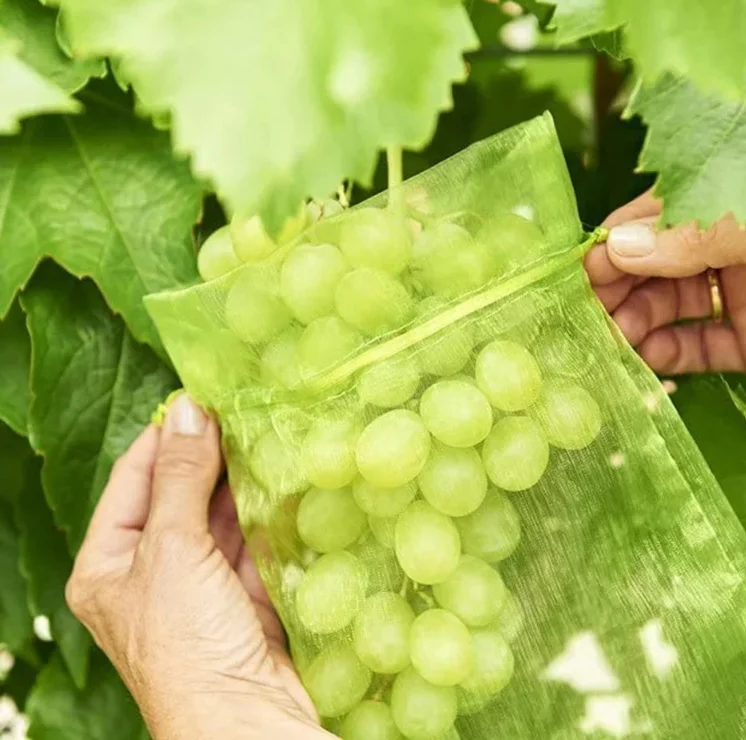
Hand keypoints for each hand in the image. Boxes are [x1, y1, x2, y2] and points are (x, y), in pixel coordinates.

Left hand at [66, 394, 330, 739]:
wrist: (245, 720)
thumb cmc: (188, 644)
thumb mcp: (173, 550)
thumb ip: (180, 476)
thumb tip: (187, 408)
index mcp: (108, 563)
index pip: (134, 478)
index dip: (166, 435)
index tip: (201, 394)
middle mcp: (149, 569)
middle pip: (179, 491)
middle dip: (208, 454)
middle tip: (242, 408)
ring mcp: (198, 579)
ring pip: (218, 512)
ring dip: (240, 478)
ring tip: (265, 432)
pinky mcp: (240, 590)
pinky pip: (250, 536)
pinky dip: (265, 509)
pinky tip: (281, 476)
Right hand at [585, 192, 745, 397]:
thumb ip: (704, 234)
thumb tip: (620, 245)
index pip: (669, 210)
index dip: (623, 235)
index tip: (586, 266)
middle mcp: (743, 247)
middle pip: (661, 258)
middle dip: (619, 283)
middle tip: (589, 310)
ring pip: (672, 303)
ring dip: (634, 320)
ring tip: (613, 339)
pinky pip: (698, 346)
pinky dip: (666, 354)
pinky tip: (643, 359)